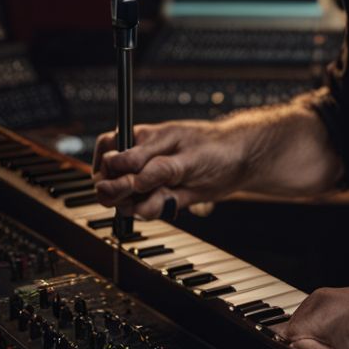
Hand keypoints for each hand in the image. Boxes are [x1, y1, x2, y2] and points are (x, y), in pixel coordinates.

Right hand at [92, 120, 247, 218]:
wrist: (240, 160)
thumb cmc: (216, 147)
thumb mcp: (188, 156)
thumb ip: (160, 169)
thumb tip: (133, 180)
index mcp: (145, 138)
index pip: (110, 151)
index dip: (111, 168)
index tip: (128, 178)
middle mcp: (142, 159)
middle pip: (108, 178)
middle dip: (118, 190)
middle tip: (137, 192)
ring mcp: (150, 179)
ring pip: (124, 198)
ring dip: (137, 203)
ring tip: (162, 196)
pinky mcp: (160, 196)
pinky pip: (144, 208)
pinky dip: (153, 210)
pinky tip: (170, 203)